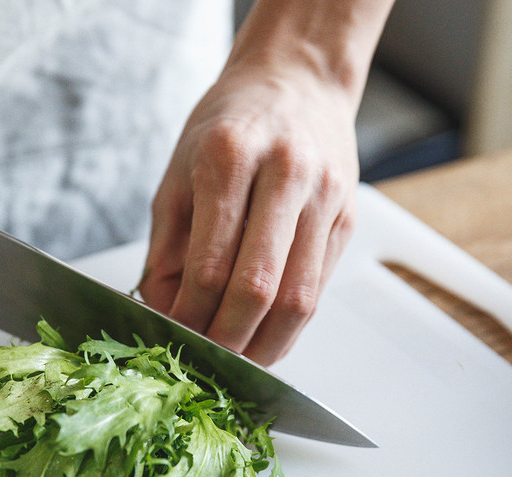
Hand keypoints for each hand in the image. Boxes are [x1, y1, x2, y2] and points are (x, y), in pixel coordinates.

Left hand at [140, 58, 358, 365]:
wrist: (297, 80)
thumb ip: (166, 249)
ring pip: (299, 298)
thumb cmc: (229, 125)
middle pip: (260, 288)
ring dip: (265, 345)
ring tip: (237, 359)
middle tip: (205, 362)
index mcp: (230, 157)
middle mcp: (285, 175)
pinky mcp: (346, 218)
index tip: (174, 338)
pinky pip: (319, 288)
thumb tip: (164, 314)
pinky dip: (289, 324)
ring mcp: (324, 197)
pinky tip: (264, 334)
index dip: (191, 317)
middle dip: (228, 341)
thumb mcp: (178, 173)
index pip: (211, 265)